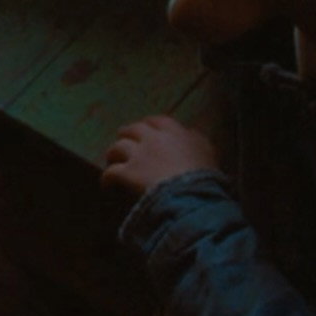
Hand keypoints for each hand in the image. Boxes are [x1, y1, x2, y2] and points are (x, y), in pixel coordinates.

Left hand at [102, 115, 216, 195]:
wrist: (190, 194)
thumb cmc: (204, 175)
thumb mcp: (208, 152)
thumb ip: (197, 140)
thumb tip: (191, 134)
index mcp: (175, 132)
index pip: (157, 121)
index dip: (149, 124)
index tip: (147, 130)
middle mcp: (153, 139)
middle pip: (133, 129)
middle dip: (127, 135)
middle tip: (125, 142)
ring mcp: (138, 155)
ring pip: (117, 147)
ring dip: (114, 154)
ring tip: (113, 162)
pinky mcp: (127, 173)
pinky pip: (110, 173)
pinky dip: (108, 179)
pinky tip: (108, 185)